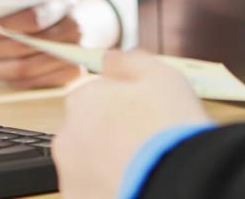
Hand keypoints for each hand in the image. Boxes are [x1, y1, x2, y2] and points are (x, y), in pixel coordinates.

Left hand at [0, 0, 119, 88]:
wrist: (84, 22)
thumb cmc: (52, 9)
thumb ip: (17, 6)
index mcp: (63, 4)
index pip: (31, 18)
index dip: (3, 25)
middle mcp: (74, 30)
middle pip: (25, 46)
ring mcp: (76, 54)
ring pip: (28, 68)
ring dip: (0, 68)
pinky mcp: (74, 74)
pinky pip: (37, 82)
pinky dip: (15, 80)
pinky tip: (2, 74)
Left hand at [55, 50, 211, 198]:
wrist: (177, 181)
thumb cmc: (169, 129)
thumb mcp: (160, 75)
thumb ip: (128, 61)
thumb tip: (110, 59)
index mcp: (81, 101)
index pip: (95, 96)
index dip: (123, 105)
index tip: (144, 116)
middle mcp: (67, 137)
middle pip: (89, 131)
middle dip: (111, 135)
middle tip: (146, 144)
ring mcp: (71, 174)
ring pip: (89, 164)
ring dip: (109, 163)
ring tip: (143, 168)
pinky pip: (93, 189)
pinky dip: (109, 188)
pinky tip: (135, 184)